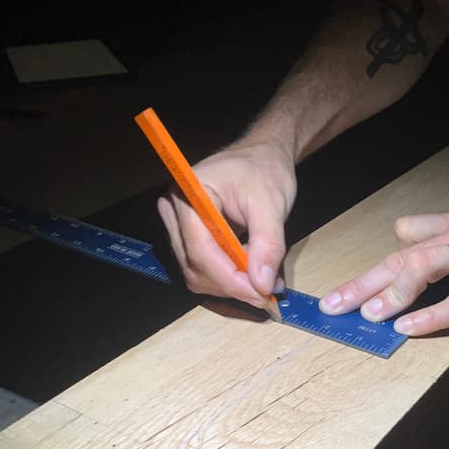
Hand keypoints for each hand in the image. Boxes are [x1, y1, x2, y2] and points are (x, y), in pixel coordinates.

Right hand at [158, 137, 296, 307]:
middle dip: (232, 284)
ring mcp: (179, 225)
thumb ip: (268, 244)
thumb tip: (262, 284)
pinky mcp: (189, 236)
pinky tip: (251, 273)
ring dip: (230, 284)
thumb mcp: (273, 204)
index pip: (200, 250)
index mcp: (190, 194)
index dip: (230, 278)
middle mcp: (176, 211)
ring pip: (196, 272)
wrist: (262, 155)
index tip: (261, 293)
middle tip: (268, 291)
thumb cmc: (265, 170)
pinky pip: (202, 268)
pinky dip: (227, 277)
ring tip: (263, 280)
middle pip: (194, 266)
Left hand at [319, 189, 448, 333]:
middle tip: (333, 306)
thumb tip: (404, 233)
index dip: (375, 266)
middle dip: (364, 281)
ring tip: (365, 315)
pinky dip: (433, 314)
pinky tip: (410, 327)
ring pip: (424, 268)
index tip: (347, 290)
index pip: (403, 241)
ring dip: (391, 292)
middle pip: (401, 257)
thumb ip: (443, 228)